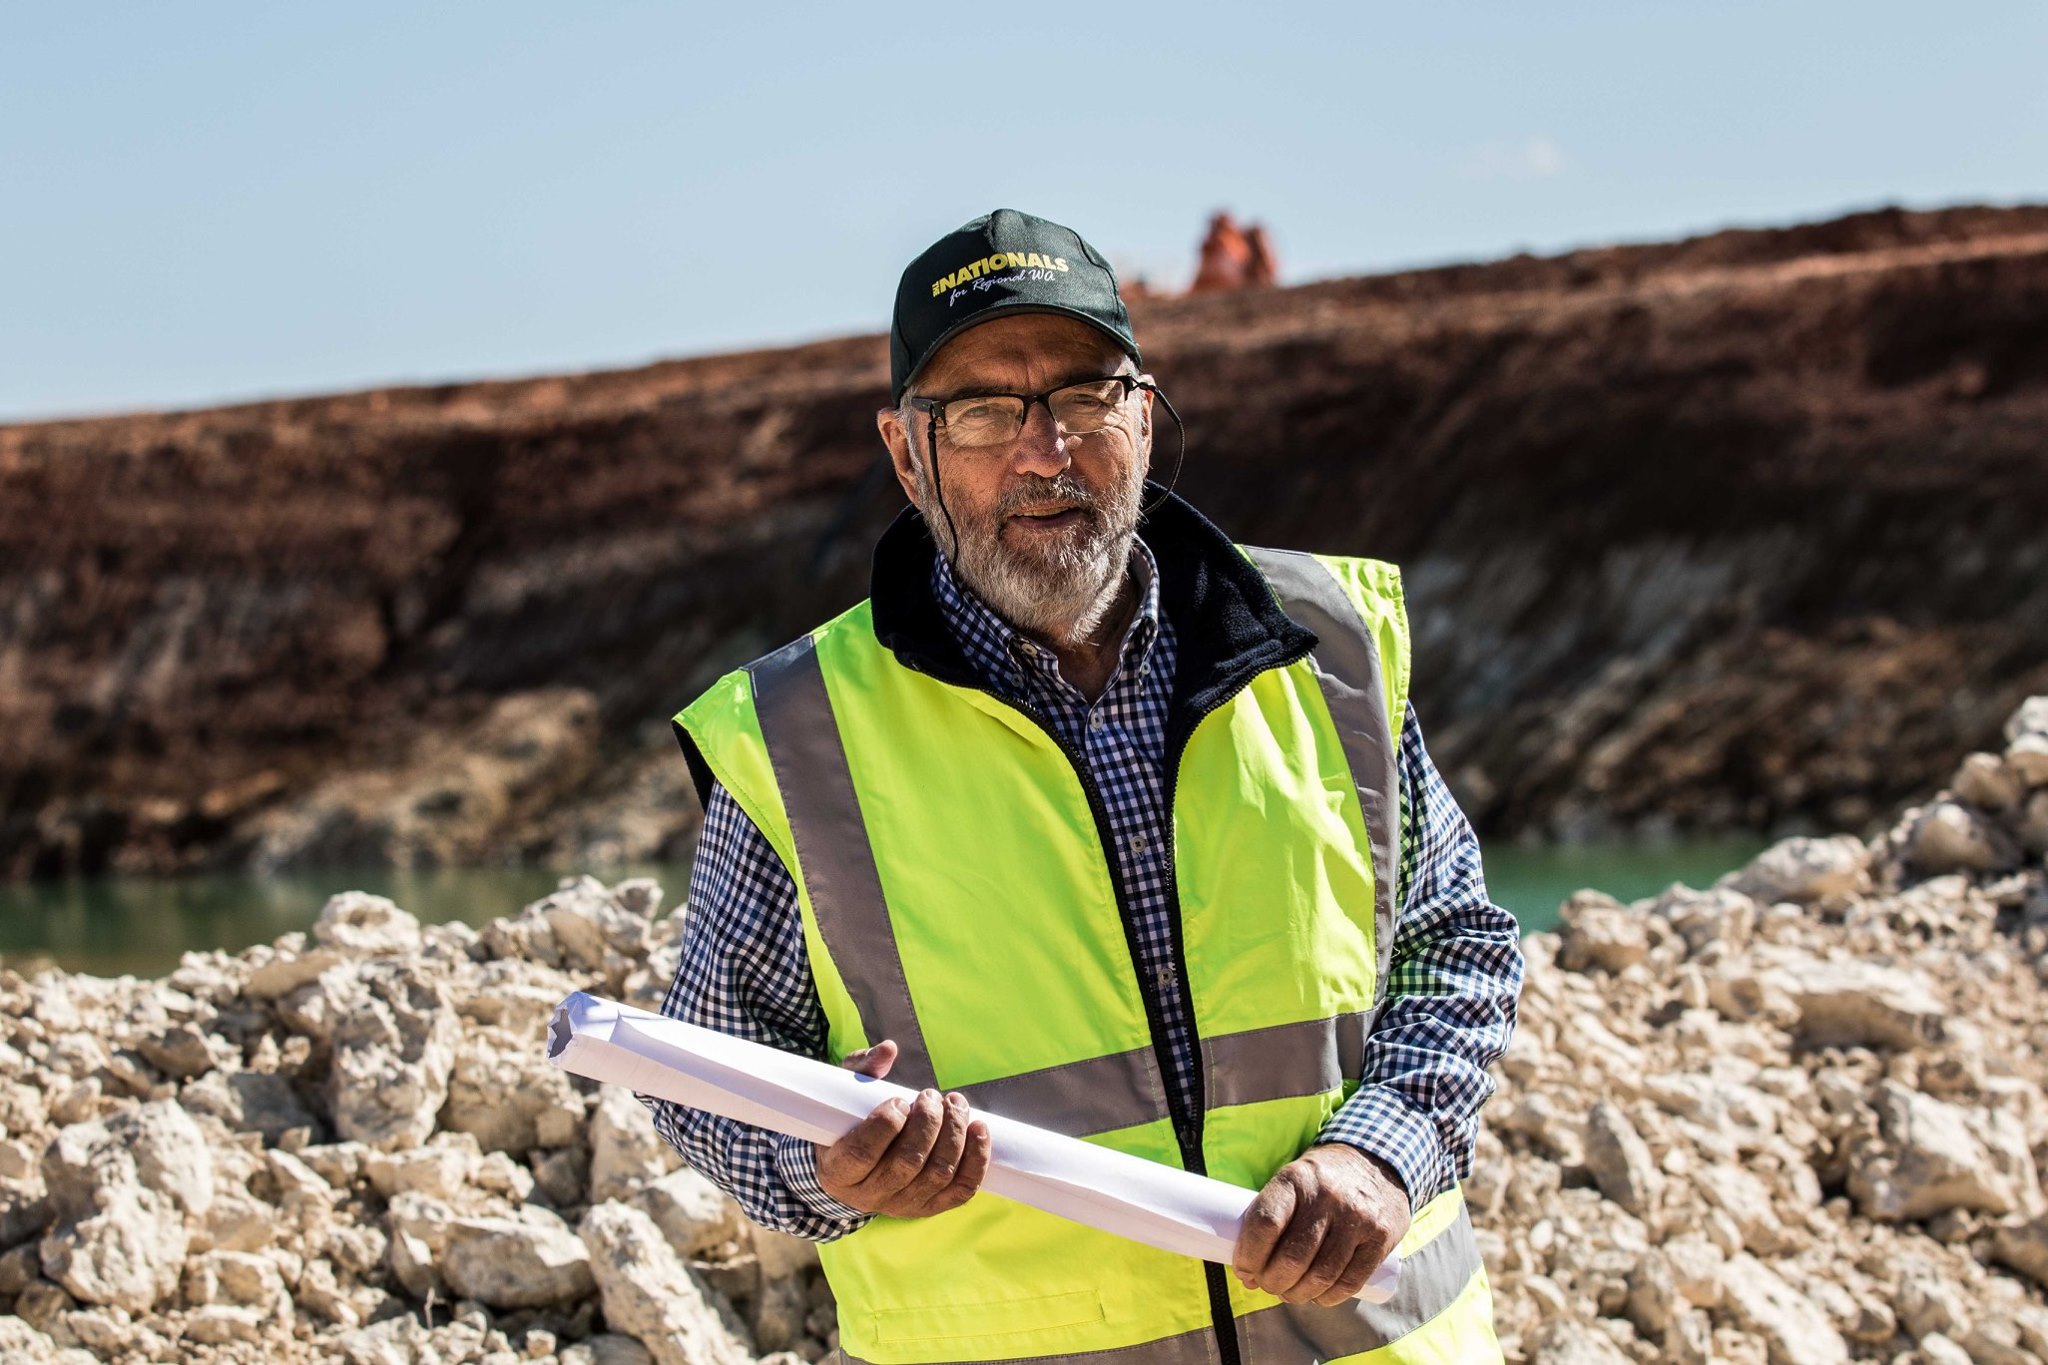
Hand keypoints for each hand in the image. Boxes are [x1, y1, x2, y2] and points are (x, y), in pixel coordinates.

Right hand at [815, 1039, 992, 1217]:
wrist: (855, 1168)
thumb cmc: (847, 1123)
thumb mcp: (843, 1095)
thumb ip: (862, 1070)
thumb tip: (889, 1049)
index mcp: (838, 1170)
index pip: (862, 1152)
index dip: (885, 1124)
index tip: (899, 1100)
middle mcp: (869, 1195)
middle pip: (907, 1163)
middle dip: (928, 1122)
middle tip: (931, 1095)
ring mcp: (902, 1205)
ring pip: (937, 1174)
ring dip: (954, 1133)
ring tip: (955, 1104)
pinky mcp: (930, 1207)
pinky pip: (961, 1190)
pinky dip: (976, 1159)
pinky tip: (978, 1128)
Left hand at [1232, 1144, 1410, 1305]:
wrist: (1377, 1162)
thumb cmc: (1321, 1180)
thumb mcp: (1293, 1180)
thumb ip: (1272, 1219)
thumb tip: (1248, 1274)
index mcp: (1296, 1179)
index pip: (1266, 1223)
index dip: (1249, 1255)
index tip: (1244, 1270)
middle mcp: (1327, 1197)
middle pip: (1293, 1257)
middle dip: (1272, 1281)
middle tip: (1267, 1285)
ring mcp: (1357, 1218)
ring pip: (1321, 1274)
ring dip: (1298, 1294)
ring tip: (1289, 1293)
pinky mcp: (1381, 1237)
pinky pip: (1351, 1281)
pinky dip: (1329, 1297)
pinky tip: (1318, 1297)